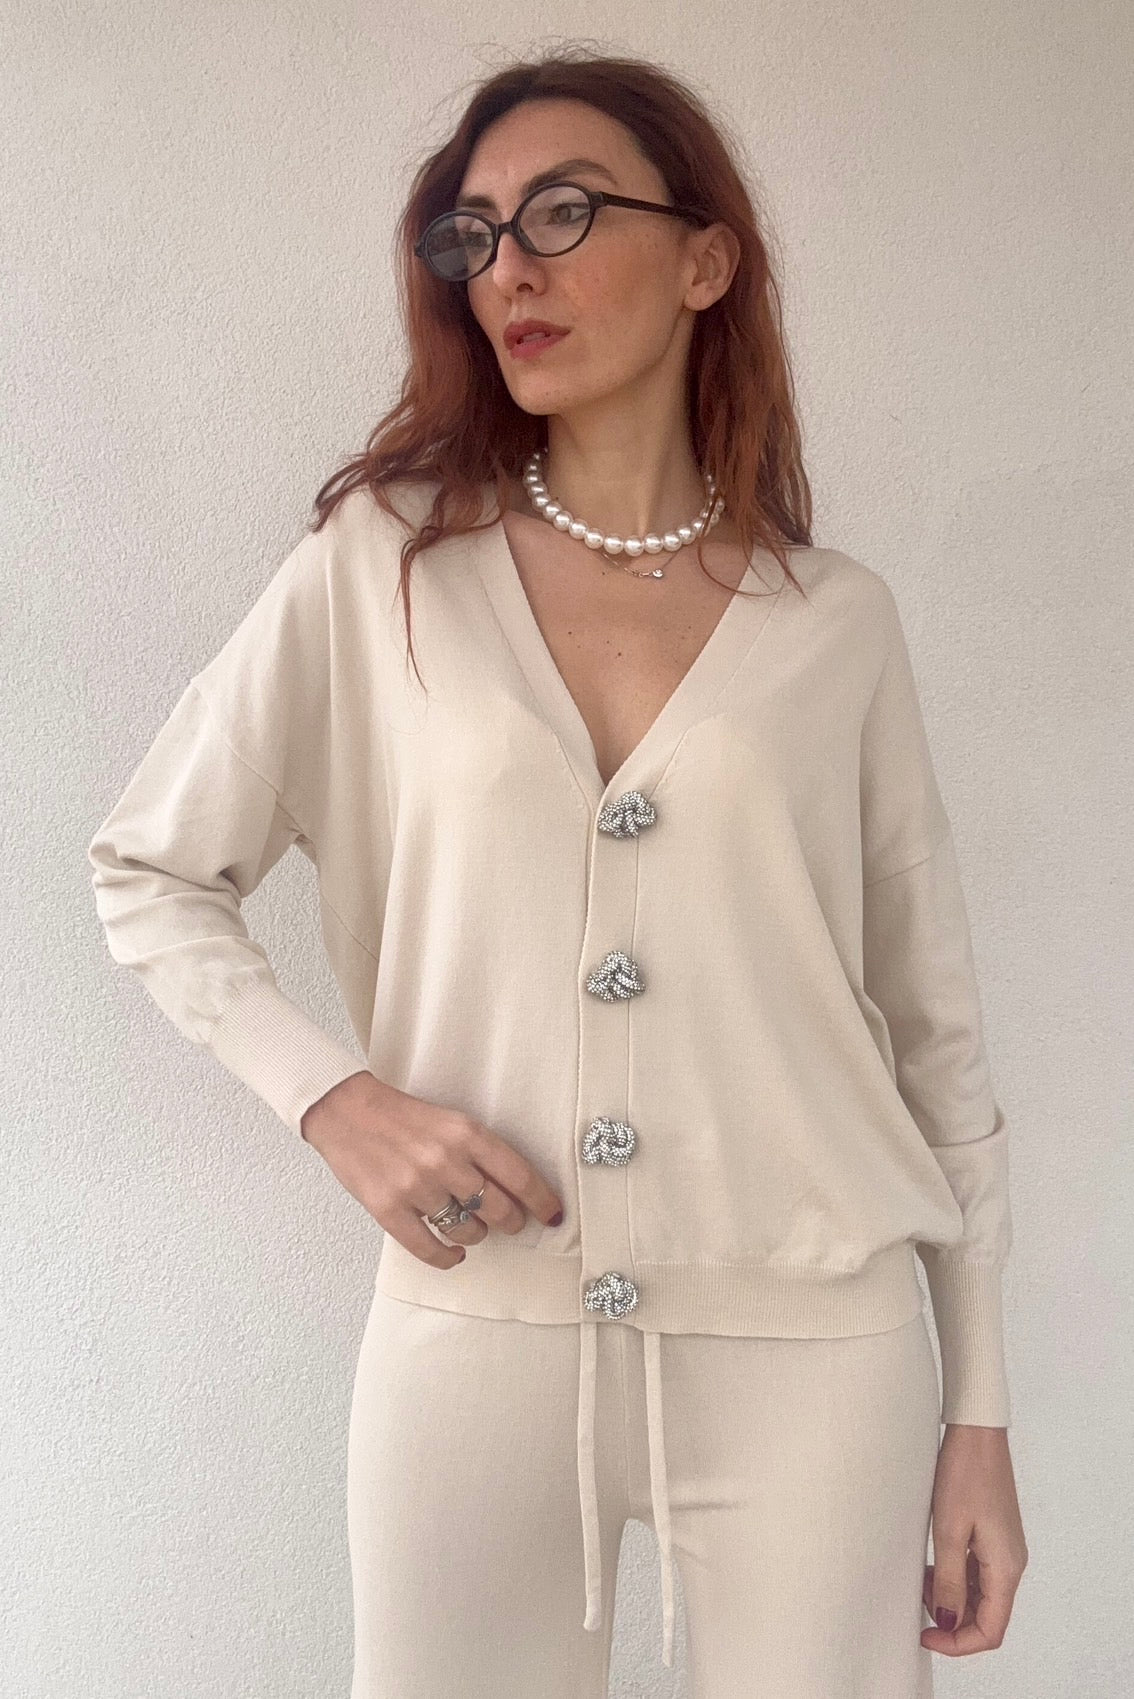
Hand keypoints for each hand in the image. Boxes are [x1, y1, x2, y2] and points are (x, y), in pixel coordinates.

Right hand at [298, 1070, 564, 1269]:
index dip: (542, 1200)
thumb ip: (480, 1152)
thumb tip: (515, 1190)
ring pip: (468, 1230)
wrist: (347, 1111)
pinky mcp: (389, 1209)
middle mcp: (445, 1160)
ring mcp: (416, 1186)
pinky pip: (429, 1248)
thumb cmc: (402, 1116)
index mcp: (466, 1133)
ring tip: (471, 1227)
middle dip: (512, 1222)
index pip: (519, 1175)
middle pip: (499, 1209)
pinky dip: (447, 1257)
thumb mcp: (451, 1120)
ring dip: (477, 1235)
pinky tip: (454, 1253)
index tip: (554, 1214)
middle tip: (511, 1222)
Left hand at [921, 1424, 1027, 1655]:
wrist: (977, 1432)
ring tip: (923, 1579)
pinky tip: (934, 1564)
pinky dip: (956, 1577)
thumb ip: (950, 1582)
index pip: (990, 1630)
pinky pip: (978, 1572)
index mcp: (1006, 1568)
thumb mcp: (949, 1531)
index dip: (958, 1643)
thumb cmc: (964, 1474)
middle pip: (987, 1616)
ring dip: (953, 1598)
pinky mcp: (995, 1535)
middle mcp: (1012, 1564)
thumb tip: (948, 1623)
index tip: (925, 1636)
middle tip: (919, 1602)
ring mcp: (1004, 1549)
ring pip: (981, 1595)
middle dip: (953, 1620)